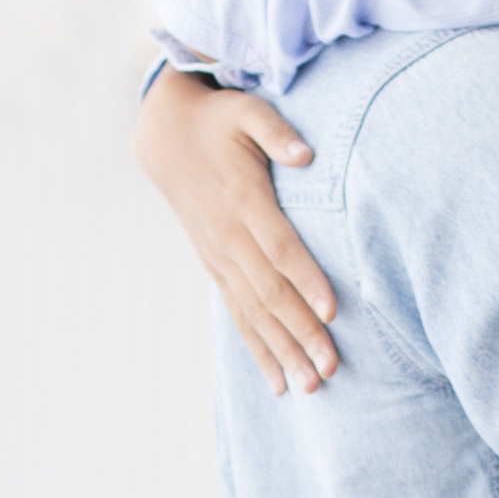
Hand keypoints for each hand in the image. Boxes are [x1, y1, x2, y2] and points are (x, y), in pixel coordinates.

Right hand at [134, 69, 337, 392]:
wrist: (165, 134)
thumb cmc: (219, 119)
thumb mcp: (247, 111)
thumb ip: (276, 131)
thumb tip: (306, 154)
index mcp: (243, 200)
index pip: (280, 248)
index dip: (306, 279)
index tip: (333, 311)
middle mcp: (228, 236)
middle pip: (270, 293)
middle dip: (302, 333)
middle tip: (331, 367)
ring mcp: (219, 256)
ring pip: (253, 313)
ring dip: (282, 351)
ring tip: (310, 386)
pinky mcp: (214, 266)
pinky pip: (237, 314)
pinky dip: (257, 348)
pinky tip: (277, 380)